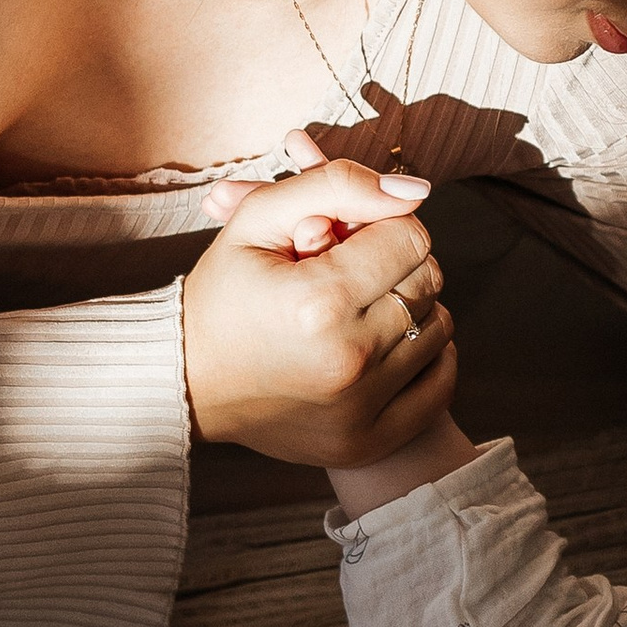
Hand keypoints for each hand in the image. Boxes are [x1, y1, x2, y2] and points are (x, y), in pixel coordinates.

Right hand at [183, 140, 455, 462]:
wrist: (186, 385)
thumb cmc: (223, 294)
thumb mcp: (259, 220)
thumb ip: (337, 185)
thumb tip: (417, 190)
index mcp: (317, 300)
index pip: (410, 238)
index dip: (381, 227)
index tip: (346, 240)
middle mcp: (346, 358)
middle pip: (428, 281)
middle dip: (395, 266)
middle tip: (350, 274)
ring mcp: (360, 408)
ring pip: (439, 328)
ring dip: (410, 310)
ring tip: (359, 311)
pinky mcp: (367, 442)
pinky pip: (440, 384)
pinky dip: (425, 360)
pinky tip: (383, 348)